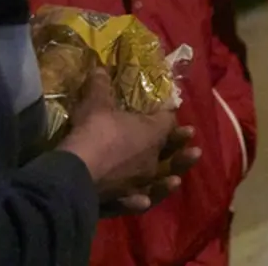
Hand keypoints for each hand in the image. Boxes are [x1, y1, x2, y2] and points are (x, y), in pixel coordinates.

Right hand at [58, 69, 199, 213]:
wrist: (76, 173)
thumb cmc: (94, 132)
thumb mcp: (95, 103)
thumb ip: (100, 85)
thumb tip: (100, 67)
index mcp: (150, 134)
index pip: (165, 121)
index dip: (168, 114)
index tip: (169, 109)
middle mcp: (151, 160)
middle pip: (167, 151)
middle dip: (178, 145)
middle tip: (191, 139)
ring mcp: (138, 183)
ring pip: (158, 181)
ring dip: (166, 180)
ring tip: (176, 180)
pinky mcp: (123, 201)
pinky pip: (135, 201)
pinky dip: (139, 200)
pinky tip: (143, 201)